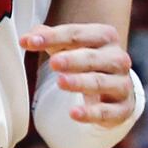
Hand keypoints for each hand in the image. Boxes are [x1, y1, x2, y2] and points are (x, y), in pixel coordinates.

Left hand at [21, 22, 137, 126]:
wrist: (117, 89)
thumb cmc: (89, 63)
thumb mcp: (71, 47)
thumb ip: (49, 39)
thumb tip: (25, 39)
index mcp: (106, 37)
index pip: (78, 34)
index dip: (54, 37)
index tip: (29, 42)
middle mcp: (118, 59)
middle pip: (93, 58)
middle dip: (73, 60)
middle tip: (53, 63)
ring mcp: (122, 84)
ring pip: (101, 82)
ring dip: (80, 82)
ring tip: (61, 82)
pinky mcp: (122, 109)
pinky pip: (106, 112)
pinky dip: (90, 113)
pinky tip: (74, 113)